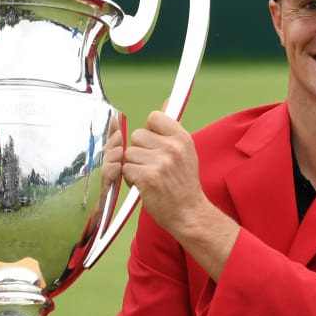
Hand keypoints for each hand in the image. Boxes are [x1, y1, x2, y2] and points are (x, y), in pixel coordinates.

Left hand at [122, 111, 204, 232]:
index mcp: (182, 138)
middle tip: (152, 166)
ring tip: (149, 177)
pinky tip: (144, 186)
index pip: (154, 117)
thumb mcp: (186, 152)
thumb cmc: (184, 184)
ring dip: (133, 166)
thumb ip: (172, 129)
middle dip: (139, 151)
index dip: (150, 131)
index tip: (155, 145)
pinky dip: (131, 179)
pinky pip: (126, 169)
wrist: (189, 214)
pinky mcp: (148, 178)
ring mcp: (160, 163)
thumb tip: (167, 101)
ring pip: (129, 153)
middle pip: (137, 135)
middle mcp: (172, 147)